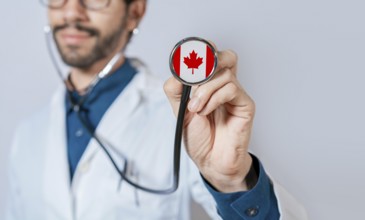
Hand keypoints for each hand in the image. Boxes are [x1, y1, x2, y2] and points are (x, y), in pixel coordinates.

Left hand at [164, 47, 255, 192]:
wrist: (210, 161)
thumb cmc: (198, 137)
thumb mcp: (179, 111)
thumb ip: (176, 90)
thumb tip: (177, 70)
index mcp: (210, 85)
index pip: (211, 57)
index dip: (202, 51)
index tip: (186, 59)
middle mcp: (224, 86)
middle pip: (227, 56)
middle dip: (209, 60)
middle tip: (195, 76)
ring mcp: (236, 95)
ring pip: (225, 73)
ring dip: (204, 90)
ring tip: (196, 108)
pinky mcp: (245, 105)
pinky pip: (231, 88)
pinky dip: (214, 98)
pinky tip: (206, 111)